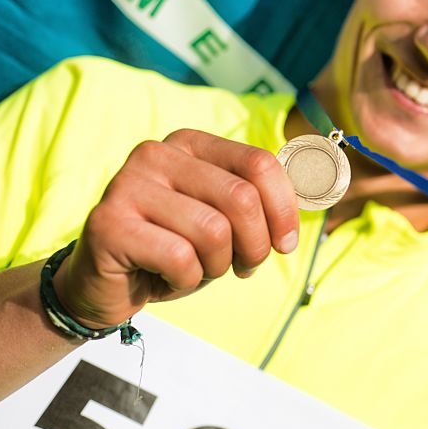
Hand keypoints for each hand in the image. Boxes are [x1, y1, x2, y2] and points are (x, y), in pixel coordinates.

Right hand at [52, 129, 298, 327]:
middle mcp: (156, 154)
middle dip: (254, 246)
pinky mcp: (108, 223)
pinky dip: (185, 281)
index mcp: (191, 143)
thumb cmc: (176, 249)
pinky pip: (180, 259)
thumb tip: (321, 183)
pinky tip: (165, 278)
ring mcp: (127, 185)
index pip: (260, 164)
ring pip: (213, 232)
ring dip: (217, 266)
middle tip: (241, 267)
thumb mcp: (227, 220)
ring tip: (196, 270)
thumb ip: (262, 198)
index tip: (284, 244)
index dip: (284, 210)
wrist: (107, 285)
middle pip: (241, 199)